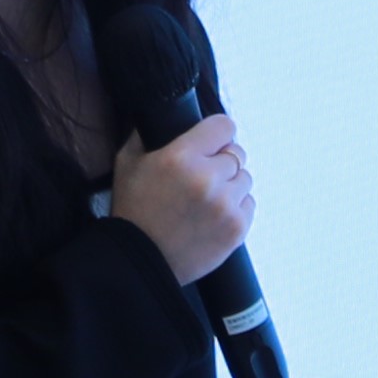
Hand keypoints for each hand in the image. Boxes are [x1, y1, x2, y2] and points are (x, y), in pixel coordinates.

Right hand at [112, 109, 254, 285]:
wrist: (140, 263)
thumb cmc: (132, 211)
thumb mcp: (127, 163)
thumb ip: (145, 134)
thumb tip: (162, 114)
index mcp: (180, 157)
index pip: (224, 126)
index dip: (217, 133)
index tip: (211, 142)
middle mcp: (207, 179)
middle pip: (236, 153)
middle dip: (221, 161)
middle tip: (203, 176)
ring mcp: (225, 206)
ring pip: (245, 179)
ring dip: (230, 185)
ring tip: (207, 199)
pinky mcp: (236, 229)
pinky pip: (249, 205)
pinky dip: (235, 208)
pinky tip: (213, 216)